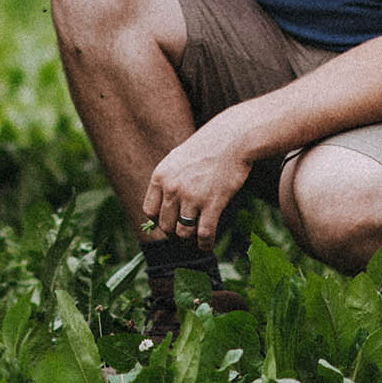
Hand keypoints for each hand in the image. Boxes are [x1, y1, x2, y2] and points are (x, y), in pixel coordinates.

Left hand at [142, 117, 251, 249]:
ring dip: (190, 241)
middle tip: (186, 234)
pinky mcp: (212, 203)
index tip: (170, 223)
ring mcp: (192, 196)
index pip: (149, 212)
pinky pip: (204, 234)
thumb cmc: (206, 147)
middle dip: (175, 234)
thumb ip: (167, 180)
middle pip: (166, 226)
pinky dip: (205, 244)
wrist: (232, 138)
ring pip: (183, 234)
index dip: (159, 221)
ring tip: (196, 240)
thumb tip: (163, 202)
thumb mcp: (177, 158)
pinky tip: (208, 245)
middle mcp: (172, 187)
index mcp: (160, 176)